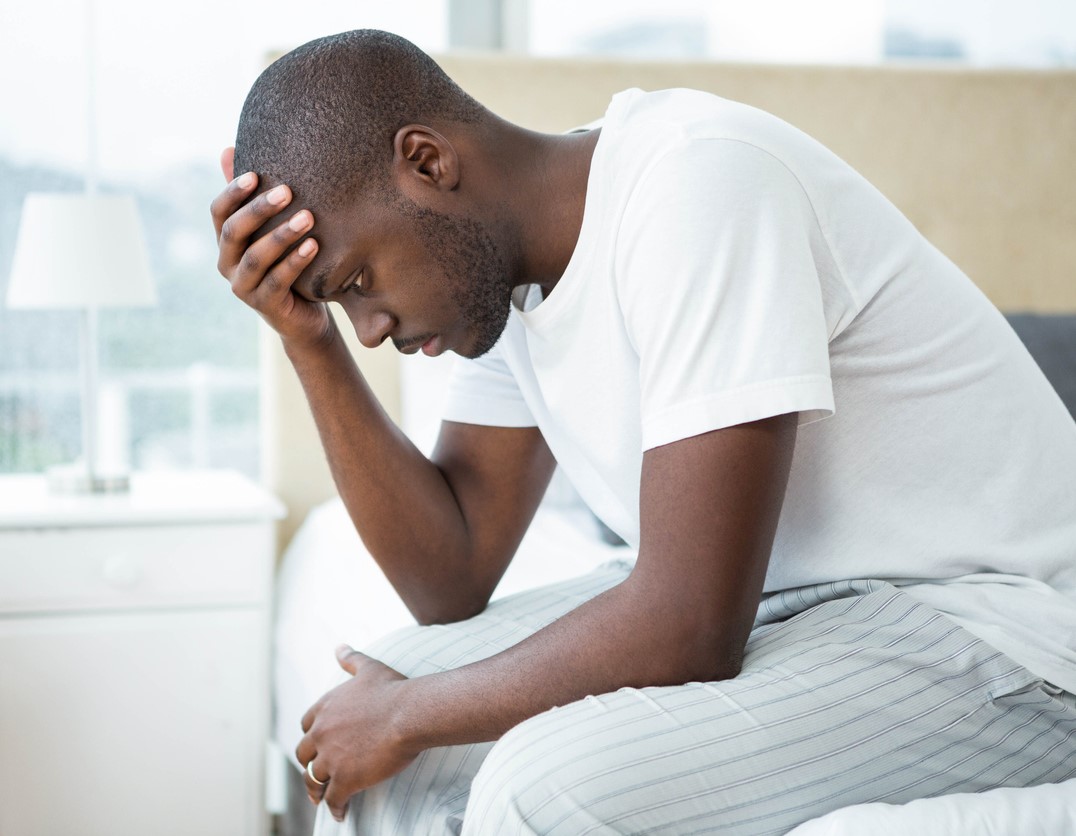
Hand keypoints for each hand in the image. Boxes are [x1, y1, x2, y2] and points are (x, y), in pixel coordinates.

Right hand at [210, 147, 335, 348]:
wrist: (303, 317)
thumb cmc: (287, 265)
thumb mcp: (271, 230)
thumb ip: (252, 198)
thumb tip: (227, 149)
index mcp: (226, 242)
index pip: (218, 212)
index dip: (232, 192)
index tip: (255, 174)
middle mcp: (227, 264)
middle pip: (234, 231)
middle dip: (259, 210)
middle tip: (287, 191)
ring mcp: (243, 287)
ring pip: (255, 257)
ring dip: (281, 235)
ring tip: (308, 217)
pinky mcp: (264, 306)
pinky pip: (277, 281)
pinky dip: (295, 262)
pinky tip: (314, 245)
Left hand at [296, 645, 420, 821]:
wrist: (409, 713)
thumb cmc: (393, 689)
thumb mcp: (369, 668)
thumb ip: (351, 659)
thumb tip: (340, 646)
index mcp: (325, 707)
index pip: (306, 725)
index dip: (313, 736)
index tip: (319, 744)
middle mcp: (321, 732)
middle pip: (304, 754)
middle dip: (309, 764)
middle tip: (317, 774)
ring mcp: (331, 757)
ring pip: (313, 779)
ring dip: (316, 790)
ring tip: (322, 799)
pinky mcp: (344, 778)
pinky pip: (332, 799)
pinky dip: (334, 807)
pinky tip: (341, 813)